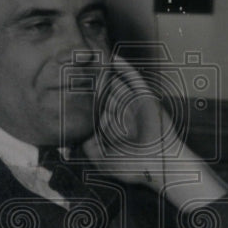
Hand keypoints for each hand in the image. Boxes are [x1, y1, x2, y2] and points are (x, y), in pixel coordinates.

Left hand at [81, 59, 227, 207]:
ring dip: (104, 74)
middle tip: (74, 72)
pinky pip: (133, 79)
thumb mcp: (104, 163)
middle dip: (90, 86)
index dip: (83, 101)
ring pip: (116, 84)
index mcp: (111, 127)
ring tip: (89, 61)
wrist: (160, 165)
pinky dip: (124, 68)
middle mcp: (121, 113)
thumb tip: (73, 137)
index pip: (94, 109)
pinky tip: (113, 59)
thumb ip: (88, 151)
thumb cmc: (134, 168)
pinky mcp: (145, 98)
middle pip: (102, 94)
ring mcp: (133, 104)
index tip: (67, 91)